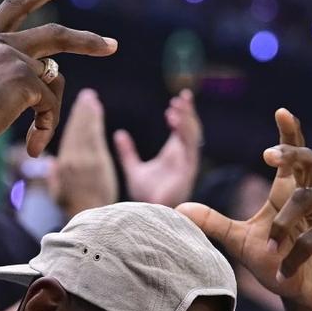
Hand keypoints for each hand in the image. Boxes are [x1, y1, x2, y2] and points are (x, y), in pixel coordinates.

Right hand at [0, 0, 117, 157]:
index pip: (16, 6)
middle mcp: (0, 42)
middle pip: (55, 35)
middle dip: (87, 41)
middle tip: (111, 45)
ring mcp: (15, 58)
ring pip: (54, 82)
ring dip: (50, 112)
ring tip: (36, 140)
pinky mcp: (27, 79)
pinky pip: (50, 106)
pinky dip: (46, 128)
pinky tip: (34, 145)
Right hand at [54, 88, 117, 216]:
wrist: (90, 217)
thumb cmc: (76, 210)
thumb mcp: (59, 195)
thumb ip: (55, 178)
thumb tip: (51, 163)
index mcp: (63, 166)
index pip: (69, 138)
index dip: (74, 121)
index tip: (79, 108)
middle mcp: (71, 160)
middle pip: (77, 130)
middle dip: (82, 111)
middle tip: (88, 95)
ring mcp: (84, 159)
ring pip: (85, 129)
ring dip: (88, 112)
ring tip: (92, 98)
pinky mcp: (96, 161)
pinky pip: (94, 135)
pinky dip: (94, 120)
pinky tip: (97, 108)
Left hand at [115, 89, 201, 206]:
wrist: (148, 214)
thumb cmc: (145, 197)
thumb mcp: (134, 169)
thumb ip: (128, 152)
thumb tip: (119, 133)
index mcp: (173, 154)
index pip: (182, 129)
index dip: (182, 113)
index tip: (178, 98)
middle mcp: (183, 157)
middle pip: (191, 129)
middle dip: (188, 112)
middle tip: (182, 96)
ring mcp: (187, 164)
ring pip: (192, 135)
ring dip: (186, 119)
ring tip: (176, 105)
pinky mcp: (187, 171)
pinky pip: (189, 147)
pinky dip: (184, 132)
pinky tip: (175, 120)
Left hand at [178, 109, 311, 310]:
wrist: (305, 300)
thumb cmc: (279, 266)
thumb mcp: (241, 243)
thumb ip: (214, 223)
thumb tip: (178, 207)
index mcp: (287, 194)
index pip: (291, 156)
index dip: (289, 132)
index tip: (281, 110)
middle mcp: (310, 199)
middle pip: (307, 161)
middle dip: (290, 152)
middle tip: (268, 155)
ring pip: (305, 201)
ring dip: (282, 226)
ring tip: (271, 249)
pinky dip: (294, 256)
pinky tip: (285, 273)